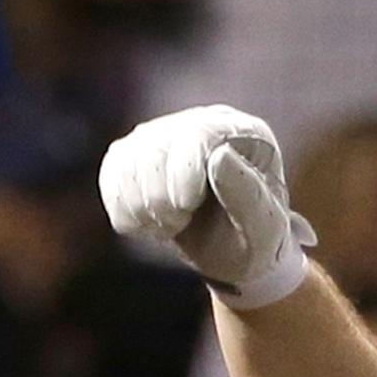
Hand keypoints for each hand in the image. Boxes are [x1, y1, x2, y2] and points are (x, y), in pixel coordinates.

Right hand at [101, 106, 315, 308]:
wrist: (233, 253)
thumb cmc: (257, 239)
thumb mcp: (264, 227)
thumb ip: (247, 194)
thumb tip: (219, 155)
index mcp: (243, 132)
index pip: (198, 133)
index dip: (184, 172)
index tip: (186, 207)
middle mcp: (203, 123)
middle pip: (155, 146)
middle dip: (159, 197)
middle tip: (179, 224)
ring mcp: (167, 135)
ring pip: (127, 159)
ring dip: (140, 206)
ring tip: (169, 226)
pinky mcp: (137, 154)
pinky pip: (112, 172)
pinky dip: (123, 208)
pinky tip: (149, 224)